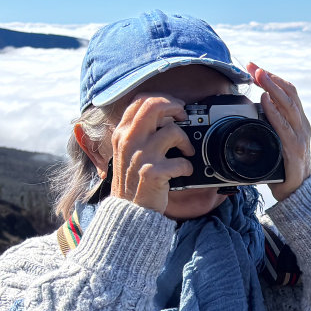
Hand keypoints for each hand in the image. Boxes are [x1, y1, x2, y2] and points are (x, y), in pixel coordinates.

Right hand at [105, 95, 193, 213]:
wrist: (128, 211)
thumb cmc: (132, 180)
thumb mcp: (126, 151)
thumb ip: (139, 132)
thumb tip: (166, 116)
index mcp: (122, 133)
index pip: (140, 100)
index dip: (163, 99)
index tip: (175, 108)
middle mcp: (130, 141)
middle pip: (154, 106)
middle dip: (176, 108)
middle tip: (184, 118)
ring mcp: (141, 156)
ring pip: (173, 131)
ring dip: (186, 142)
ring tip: (186, 152)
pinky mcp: (152, 173)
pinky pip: (181, 161)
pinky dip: (188, 167)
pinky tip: (184, 172)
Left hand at [244, 63, 310, 200]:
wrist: (297, 192)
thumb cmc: (285, 166)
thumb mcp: (278, 140)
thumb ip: (271, 125)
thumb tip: (257, 106)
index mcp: (298, 121)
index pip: (289, 92)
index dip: (274, 77)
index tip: (256, 67)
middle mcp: (302, 125)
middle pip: (289, 94)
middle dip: (270, 78)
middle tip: (255, 67)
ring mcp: (300, 136)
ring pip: (289, 106)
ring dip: (272, 88)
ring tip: (260, 76)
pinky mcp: (294, 150)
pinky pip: (284, 128)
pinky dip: (274, 112)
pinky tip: (265, 103)